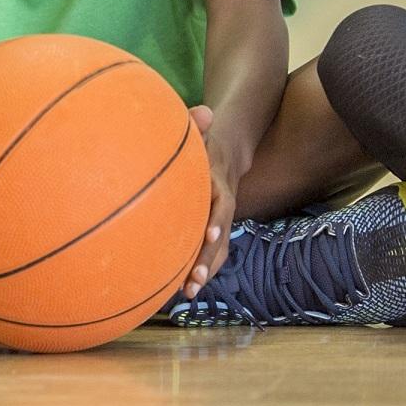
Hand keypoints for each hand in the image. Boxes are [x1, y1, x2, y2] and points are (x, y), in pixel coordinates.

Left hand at [178, 105, 247, 296]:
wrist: (226, 148)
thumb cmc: (204, 138)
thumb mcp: (203, 129)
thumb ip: (200, 122)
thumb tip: (206, 112)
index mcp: (218, 182)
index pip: (221, 201)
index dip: (217, 217)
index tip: (210, 232)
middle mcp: (221, 203)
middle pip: (220, 234)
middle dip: (209, 258)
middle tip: (195, 279)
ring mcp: (218, 217)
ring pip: (217, 248)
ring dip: (205, 270)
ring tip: (187, 293)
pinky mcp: (209, 226)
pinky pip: (207, 249)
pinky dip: (198, 267)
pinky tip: (179, 287)